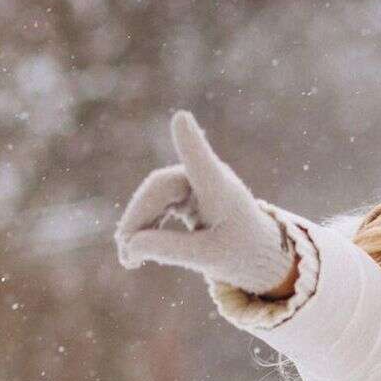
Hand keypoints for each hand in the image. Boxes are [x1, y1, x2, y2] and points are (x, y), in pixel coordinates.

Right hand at [114, 111, 294, 293]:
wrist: (255, 249)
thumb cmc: (241, 251)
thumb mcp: (210, 258)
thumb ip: (172, 250)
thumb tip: (130, 245)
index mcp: (223, 190)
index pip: (203, 164)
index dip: (190, 144)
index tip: (181, 119)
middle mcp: (208, 177)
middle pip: (160, 188)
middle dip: (138, 220)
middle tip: (125, 254)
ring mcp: (193, 181)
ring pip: (153, 197)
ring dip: (137, 226)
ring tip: (128, 260)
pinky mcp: (184, 192)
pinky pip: (155, 206)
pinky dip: (144, 228)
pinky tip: (134, 254)